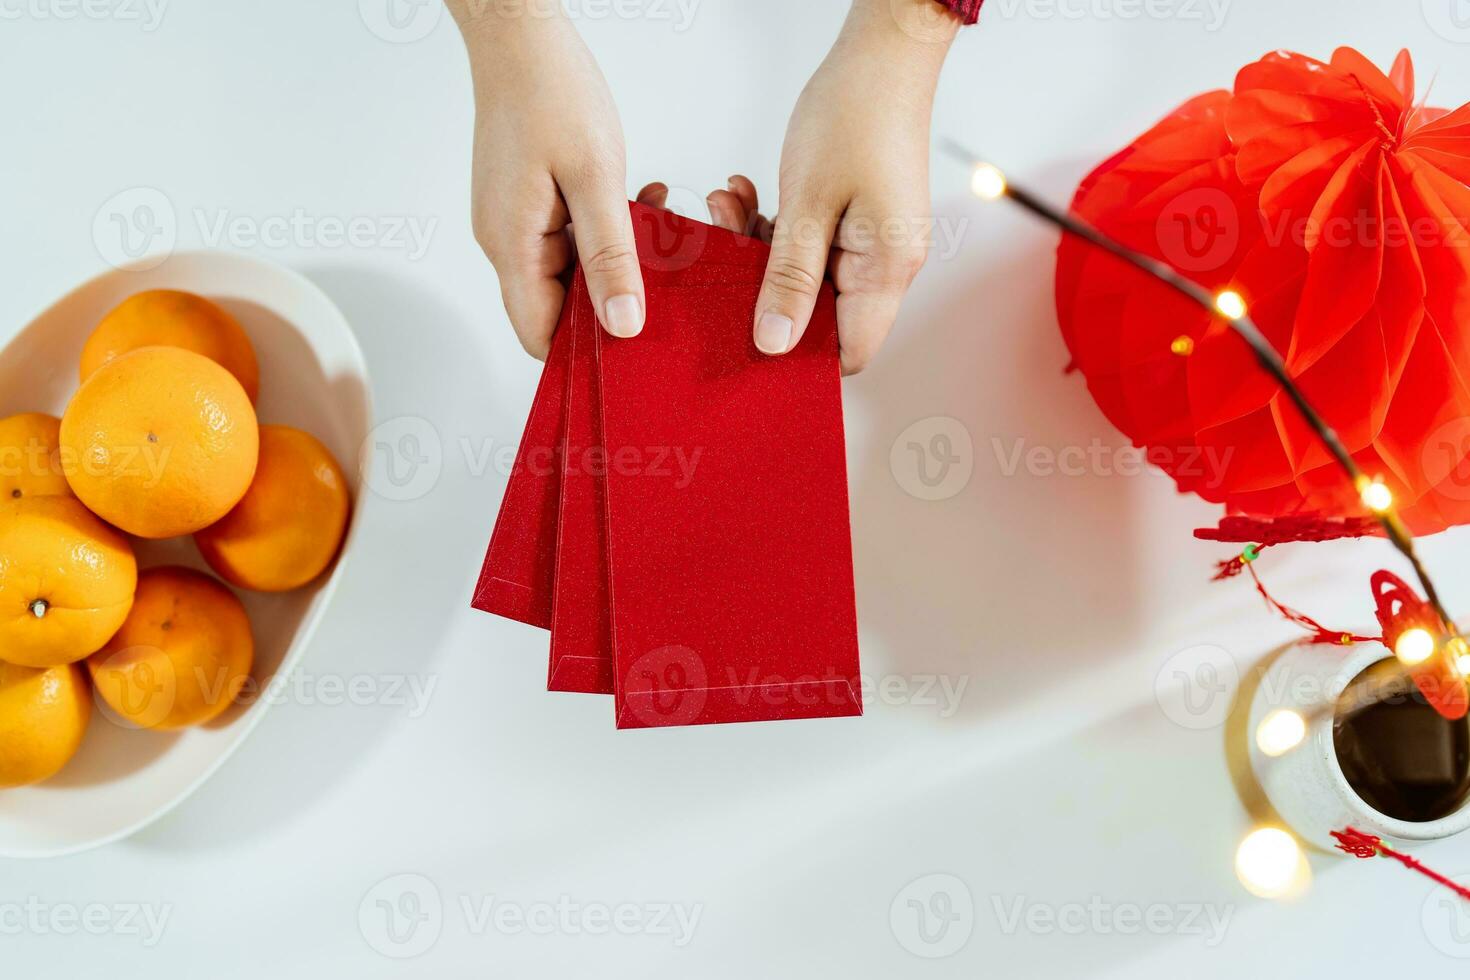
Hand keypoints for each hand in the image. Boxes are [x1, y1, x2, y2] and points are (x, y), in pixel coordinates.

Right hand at [449, 4, 645, 358]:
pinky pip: (568, 240)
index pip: (540, 336)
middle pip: (556, 309)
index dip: (585, 352)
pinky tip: (636, 206)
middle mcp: (504, 241)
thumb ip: (610, 256)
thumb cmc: (551, 92)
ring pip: (569, 272)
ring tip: (655, 226)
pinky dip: (605, 232)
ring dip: (614, 260)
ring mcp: (514, 222)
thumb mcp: (595, 178)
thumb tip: (623, 323)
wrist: (520, 38)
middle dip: (610, 299)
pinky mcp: (527, 204)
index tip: (635, 344)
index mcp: (511, 245)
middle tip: (661, 276)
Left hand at [751, 0, 957, 373]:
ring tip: (729, 206)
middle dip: (764, 287)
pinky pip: (810, 244)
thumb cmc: (855, 116)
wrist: (884, 54)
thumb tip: (773, 345)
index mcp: (886, 270)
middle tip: (723, 242)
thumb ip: (789, 279)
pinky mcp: (858, 220)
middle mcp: (888, 265)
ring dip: (760, 248)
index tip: (746, 332)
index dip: (798, 355)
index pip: (847, 352)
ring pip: (806, 276)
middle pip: (820, 315)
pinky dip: (776, 227)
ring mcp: (874, 242)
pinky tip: (748, 196)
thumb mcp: (809, 202)